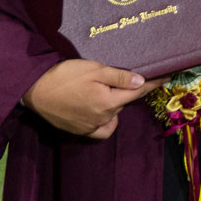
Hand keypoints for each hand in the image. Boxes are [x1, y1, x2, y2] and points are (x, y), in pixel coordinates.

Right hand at [21, 58, 164, 138]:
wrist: (34, 90)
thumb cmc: (64, 76)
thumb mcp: (94, 69)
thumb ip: (119, 77)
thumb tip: (141, 82)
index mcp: (108, 102)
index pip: (138, 92)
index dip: (153, 84)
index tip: (166, 77)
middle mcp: (103, 118)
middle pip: (123, 103)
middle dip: (126, 91)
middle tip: (117, 78)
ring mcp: (90, 127)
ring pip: (113, 115)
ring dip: (114, 105)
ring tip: (105, 91)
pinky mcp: (78, 131)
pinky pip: (100, 130)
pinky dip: (105, 121)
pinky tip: (100, 111)